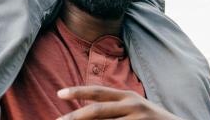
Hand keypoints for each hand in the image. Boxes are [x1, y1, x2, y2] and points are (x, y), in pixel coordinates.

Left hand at [56, 86, 182, 119]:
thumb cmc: (150, 119)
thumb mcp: (134, 107)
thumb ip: (114, 106)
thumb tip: (85, 110)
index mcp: (127, 96)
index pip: (98, 92)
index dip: (78, 91)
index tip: (59, 93)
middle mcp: (132, 105)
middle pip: (97, 110)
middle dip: (74, 116)